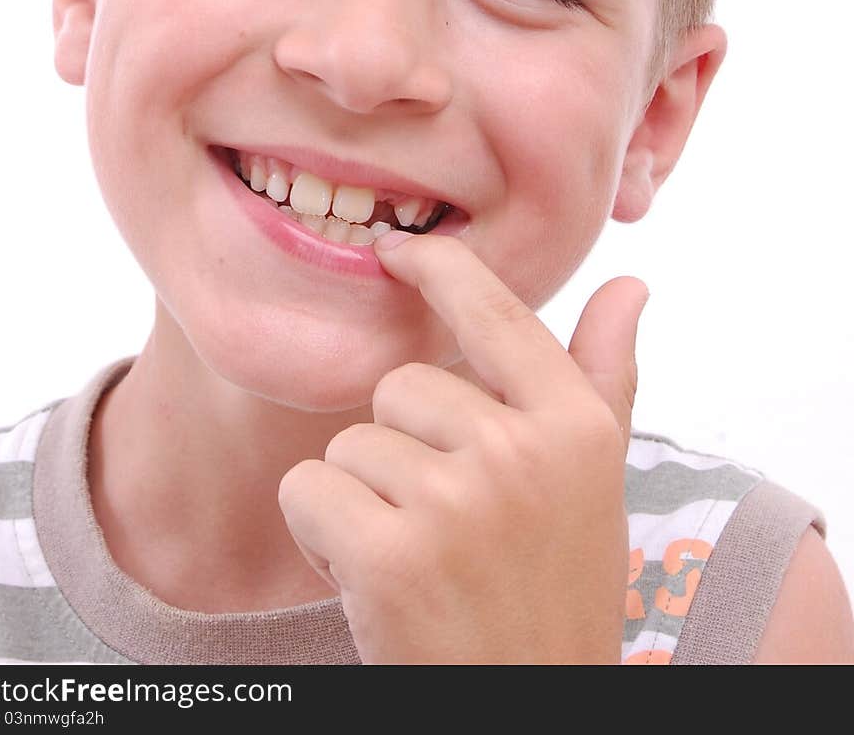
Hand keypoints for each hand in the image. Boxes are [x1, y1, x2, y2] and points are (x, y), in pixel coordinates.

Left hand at [277, 231, 647, 664]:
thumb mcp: (595, 485)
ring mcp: (456, 502)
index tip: (397, 251)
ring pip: (350, 444)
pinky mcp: (390, 554)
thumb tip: (630, 283)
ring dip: (362, 500)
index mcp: (575, 425)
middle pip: (400, 388)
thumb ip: (605, 377)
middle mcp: (521, 452)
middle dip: (403, 451)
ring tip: (417, 560)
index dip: (440, 268)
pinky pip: (309, 489)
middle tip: (446, 528)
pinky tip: (371, 583)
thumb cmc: (554, 591)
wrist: (528, 710)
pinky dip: (319, 536)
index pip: (496, 312)